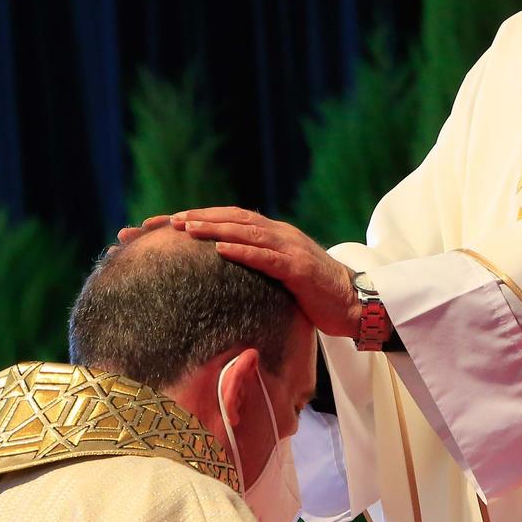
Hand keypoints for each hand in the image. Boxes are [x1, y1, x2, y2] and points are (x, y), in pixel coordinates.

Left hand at [165, 207, 361, 338]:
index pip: (232, 219)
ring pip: (247, 232)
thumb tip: (227, 271)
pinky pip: (266, 257)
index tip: (168, 223)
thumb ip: (259, 266)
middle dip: (198, 217)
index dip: (201, 217)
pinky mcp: (299, 269)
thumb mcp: (282, 275)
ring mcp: (290, 249)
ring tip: (186, 228)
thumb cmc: (315, 294)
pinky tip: (220, 250)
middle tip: (166, 221)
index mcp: (275, 235)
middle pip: (234, 219)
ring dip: (215, 229)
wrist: (354, 304)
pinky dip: (242, 252)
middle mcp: (281, 235)